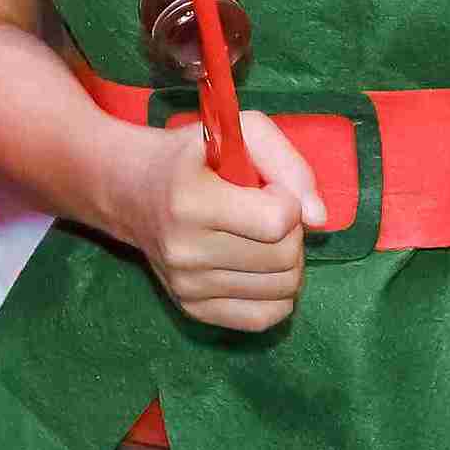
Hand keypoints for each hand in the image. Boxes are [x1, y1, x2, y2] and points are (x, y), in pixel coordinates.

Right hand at [128, 110, 318, 333]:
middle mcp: (184, 250)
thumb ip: (287, 162)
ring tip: (264, 239)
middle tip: (269, 214)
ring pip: (281, 290)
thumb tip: (318, 219)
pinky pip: (262, 318)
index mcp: (191, 201)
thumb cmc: (193, 156)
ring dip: (288, 262)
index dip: (288, 200)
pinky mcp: (191, 309)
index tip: (269, 188)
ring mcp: (186, 286)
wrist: (130, 190)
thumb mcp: (239, 131)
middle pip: (284, 258)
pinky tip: (263, 270)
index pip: (277, 221)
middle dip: (292, 232)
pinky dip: (277, 296)